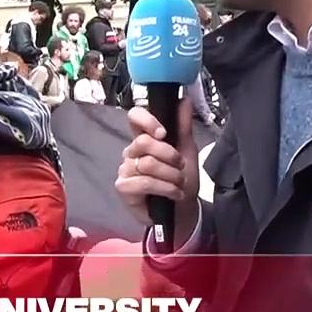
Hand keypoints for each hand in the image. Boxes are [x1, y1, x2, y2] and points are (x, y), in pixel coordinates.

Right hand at [115, 99, 200, 247]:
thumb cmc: (182, 179)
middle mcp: (131, 152)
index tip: (164, 133)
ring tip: (179, 184)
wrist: (183, 211)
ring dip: (171, 176)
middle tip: (180, 166)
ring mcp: (125, 170)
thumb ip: (183, 126)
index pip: (134, 117)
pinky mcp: (123, 188)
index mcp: (144, 139)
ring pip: (147, 164)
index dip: (146, 120)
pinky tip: (173, 194)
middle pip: (143, 142)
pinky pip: (143, 182)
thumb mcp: (187, 151)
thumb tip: (184, 99)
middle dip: (169, 155)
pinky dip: (165, 188)